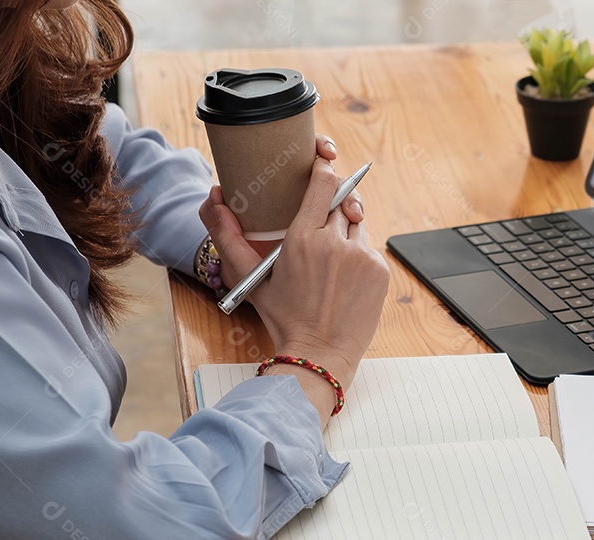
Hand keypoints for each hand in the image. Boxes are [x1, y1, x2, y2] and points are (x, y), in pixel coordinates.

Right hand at [200, 137, 388, 421]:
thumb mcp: (248, 278)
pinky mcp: (379, 270)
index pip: (322, 183)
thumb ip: (227, 235)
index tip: (322, 160)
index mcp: (302, 239)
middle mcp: (335, 242)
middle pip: (342, 200)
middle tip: (323, 214)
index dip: (323, 168)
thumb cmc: (283, 318)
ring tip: (329, 259)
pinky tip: (343, 277)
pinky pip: (369, 248)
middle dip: (333, 201)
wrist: (319, 354)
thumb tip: (214, 197)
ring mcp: (361, 256)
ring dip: (345, 230)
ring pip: (356, 224)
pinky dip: (357, 254)